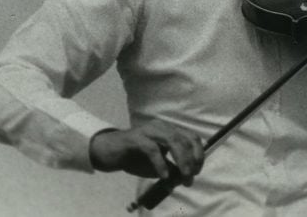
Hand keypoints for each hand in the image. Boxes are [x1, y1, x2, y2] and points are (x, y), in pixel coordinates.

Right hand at [89, 118, 203, 184]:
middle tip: (190, 177)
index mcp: (169, 131)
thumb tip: (184, 179)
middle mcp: (162, 127)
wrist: (108, 153)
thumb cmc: (135, 158)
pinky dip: (161, 163)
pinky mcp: (135, 138)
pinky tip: (163, 175)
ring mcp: (148, 131)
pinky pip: (152, 149)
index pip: (192, 138)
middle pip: (184, 139)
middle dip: (192, 159)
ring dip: (182, 160)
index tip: (197, 171)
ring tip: (183, 176)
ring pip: (173, 140)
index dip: (198, 154)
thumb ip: (172, 170)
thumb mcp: (157, 166)